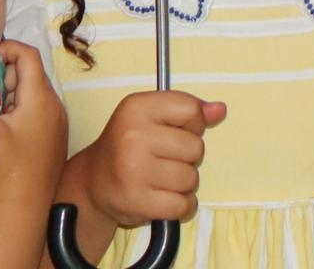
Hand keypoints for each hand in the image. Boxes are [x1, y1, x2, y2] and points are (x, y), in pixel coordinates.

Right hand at [0, 41, 65, 202]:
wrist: (27, 202)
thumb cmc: (8, 166)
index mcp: (40, 97)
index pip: (28, 55)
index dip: (6, 50)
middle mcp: (53, 103)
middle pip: (29, 73)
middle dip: (3, 76)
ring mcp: (55, 119)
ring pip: (31, 91)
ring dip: (9, 94)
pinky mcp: (53, 133)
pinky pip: (35, 108)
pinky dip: (17, 108)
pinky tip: (1, 127)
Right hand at [70, 87, 226, 228]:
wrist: (93, 181)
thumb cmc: (129, 145)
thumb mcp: (152, 115)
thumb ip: (188, 109)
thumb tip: (220, 110)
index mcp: (136, 107)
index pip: (191, 110)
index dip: (192, 123)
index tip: (174, 131)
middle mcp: (133, 136)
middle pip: (196, 147)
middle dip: (188, 156)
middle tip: (164, 159)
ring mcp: (133, 170)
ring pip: (191, 178)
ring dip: (183, 183)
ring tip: (161, 179)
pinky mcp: (136, 201)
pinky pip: (183, 205)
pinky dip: (181, 206)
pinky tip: (164, 198)